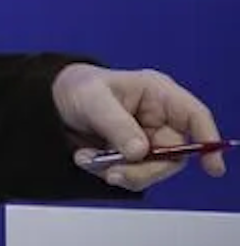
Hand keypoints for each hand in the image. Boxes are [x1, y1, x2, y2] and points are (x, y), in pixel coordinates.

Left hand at [52, 63, 226, 190]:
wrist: (51, 101)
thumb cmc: (77, 88)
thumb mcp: (93, 99)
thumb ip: (116, 124)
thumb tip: (140, 152)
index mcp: (157, 94)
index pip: (194, 116)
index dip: (207, 140)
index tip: (211, 166)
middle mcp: (157, 119)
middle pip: (173, 155)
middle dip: (145, 169)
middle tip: (114, 173)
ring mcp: (146, 139)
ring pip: (152, 170)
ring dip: (122, 172)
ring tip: (88, 159)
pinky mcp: (131, 155)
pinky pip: (131, 174)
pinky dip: (107, 171)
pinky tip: (85, 158)